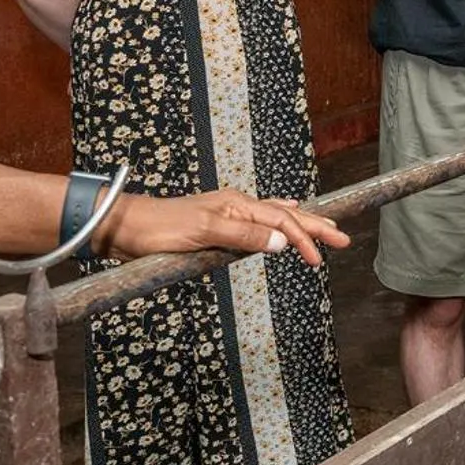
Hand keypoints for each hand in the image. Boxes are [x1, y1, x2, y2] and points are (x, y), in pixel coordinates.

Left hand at [100, 191, 350, 264]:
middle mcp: (236, 206)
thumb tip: (283, 243)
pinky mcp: (216, 226)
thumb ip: (243, 237)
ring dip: (300, 224)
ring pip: (274, 217)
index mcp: (237, 204)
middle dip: (315, 226)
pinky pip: (256, 222)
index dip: (305, 239)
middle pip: (286, 215)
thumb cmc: (157, 229)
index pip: (282, 222)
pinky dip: (275, 222)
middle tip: (343, 239)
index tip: (320, 259)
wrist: (121, 226)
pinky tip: (279, 221)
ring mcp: (226, 215)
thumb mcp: (202, 233)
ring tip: (323, 227)